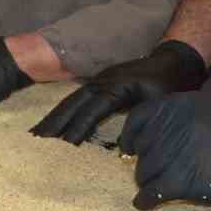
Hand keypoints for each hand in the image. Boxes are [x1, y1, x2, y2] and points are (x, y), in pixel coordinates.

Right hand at [30, 40, 208, 144]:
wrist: (175, 61)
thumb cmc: (171, 86)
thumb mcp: (160, 107)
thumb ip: (141, 125)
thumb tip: (123, 149)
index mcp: (117, 87)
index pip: (92, 110)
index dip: (78, 128)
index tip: (64, 146)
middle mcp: (103, 82)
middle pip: (73, 103)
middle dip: (54, 122)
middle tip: (35, 141)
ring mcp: (99, 80)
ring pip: (71, 100)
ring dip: (54, 117)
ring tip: (36, 134)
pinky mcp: (100, 83)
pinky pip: (77, 98)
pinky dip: (63, 111)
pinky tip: (55, 123)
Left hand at [118, 93, 210, 208]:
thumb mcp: (205, 109)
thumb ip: (178, 117)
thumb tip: (155, 134)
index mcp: (175, 105)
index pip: (137, 119)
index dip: (131, 136)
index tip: (129, 148)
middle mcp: (170, 125)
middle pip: (141, 149)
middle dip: (144, 162)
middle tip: (149, 172)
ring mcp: (175, 152)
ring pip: (144, 172)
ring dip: (146, 182)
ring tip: (152, 188)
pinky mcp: (183, 179)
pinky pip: (152, 192)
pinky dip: (145, 201)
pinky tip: (145, 204)